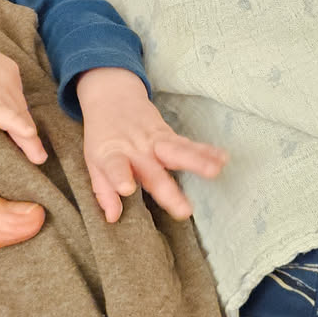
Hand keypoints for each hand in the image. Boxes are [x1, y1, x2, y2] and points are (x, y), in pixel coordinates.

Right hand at [0, 30, 46, 165]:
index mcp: (7, 69)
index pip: (17, 100)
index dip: (20, 120)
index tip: (25, 135)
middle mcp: (7, 76)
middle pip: (19, 110)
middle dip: (28, 135)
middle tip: (38, 155)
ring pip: (15, 115)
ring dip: (27, 140)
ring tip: (38, 157)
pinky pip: (1, 112)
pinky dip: (15, 123)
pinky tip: (29, 134)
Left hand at [75, 67, 226, 221]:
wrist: (113, 98)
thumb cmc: (103, 137)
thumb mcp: (94, 162)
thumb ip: (104, 191)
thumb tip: (112, 218)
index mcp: (112, 154)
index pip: (114, 166)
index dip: (120, 177)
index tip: (127, 189)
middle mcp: (136, 149)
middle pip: (154, 170)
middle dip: (169, 190)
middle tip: (184, 211)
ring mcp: (155, 141)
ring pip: (177, 151)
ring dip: (197, 161)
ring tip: (214, 172)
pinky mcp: (169, 136)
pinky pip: (190, 144)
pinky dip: (207, 150)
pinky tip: (223, 157)